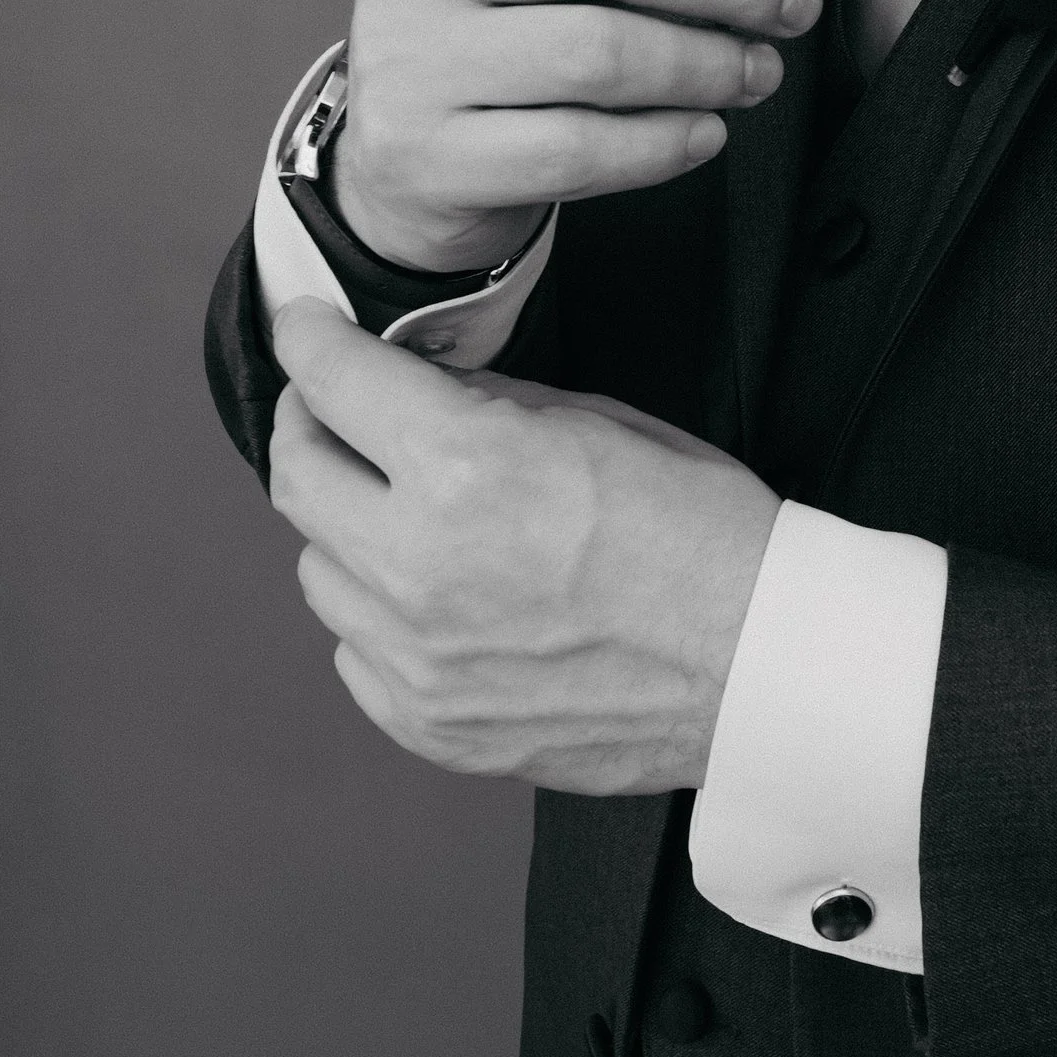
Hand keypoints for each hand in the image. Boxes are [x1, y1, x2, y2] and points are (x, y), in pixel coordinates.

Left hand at [268, 299, 780, 796]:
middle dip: (308, 425)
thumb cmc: (704, 538)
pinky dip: (380, 617)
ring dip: (348, 529)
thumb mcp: (601, 422)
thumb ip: (489, 403)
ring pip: (317, 570)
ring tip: (406, 517)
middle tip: (331, 411)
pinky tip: (439, 601)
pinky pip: (355, 653)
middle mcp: (419, 565)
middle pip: (296, 475)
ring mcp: (416, 658)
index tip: (305, 332)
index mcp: (466, 468)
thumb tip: (421, 388)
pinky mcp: (428, 724)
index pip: (332, 380)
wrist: (760, 666)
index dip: (309, 340)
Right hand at [333, 0, 831, 276]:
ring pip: (601, 53)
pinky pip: (577, 149)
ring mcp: (409, 54)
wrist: (402, 148)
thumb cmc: (506, 11)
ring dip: (708, 64)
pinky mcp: (428, 153)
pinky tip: (706, 130)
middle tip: (794, 6)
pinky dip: (664, 143)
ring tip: (757, 71)